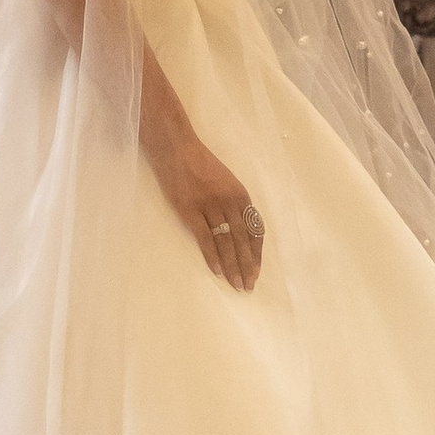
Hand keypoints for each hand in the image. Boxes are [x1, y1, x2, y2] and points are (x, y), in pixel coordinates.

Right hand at [151, 127, 264, 290]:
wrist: (177, 148)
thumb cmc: (201, 164)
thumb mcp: (226, 181)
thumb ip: (234, 204)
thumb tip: (241, 231)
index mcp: (241, 194)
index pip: (254, 229)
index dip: (257, 252)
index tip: (257, 270)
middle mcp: (229, 201)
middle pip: (243, 239)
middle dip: (247, 265)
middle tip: (249, 286)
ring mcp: (210, 206)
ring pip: (226, 242)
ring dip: (233, 266)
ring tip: (237, 284)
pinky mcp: (190, 210)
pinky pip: (205, 238)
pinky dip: (213, 257)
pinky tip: (218, 271)